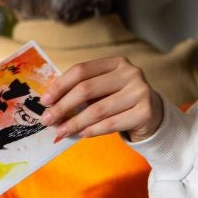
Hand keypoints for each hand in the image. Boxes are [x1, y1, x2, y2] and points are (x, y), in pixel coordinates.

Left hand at [39, 57, 163, 142]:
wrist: (152, 116)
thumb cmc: (119, 102)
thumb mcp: (103, 90)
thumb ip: (82, 91)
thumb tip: (50, 103)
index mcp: (116, 63)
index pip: (82, 70)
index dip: (60, 85)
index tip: (45, 101)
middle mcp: (130, 73)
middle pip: (87, 89)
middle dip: (63, 106)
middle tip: (47, 119)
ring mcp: (140, 92)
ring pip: (97, 110)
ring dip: (74, 123)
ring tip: (60, 131)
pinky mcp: (145, 112)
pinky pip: (110, 124)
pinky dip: (92, 131)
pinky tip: (80, 134)